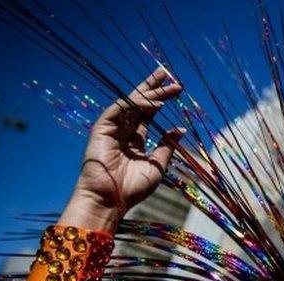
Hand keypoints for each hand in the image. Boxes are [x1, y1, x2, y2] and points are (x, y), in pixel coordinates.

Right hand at [58, 68, 185, 231]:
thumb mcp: (158, 166)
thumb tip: (181, 129)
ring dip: (149, 92)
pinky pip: (121, 110)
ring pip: (131, 103)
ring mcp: (112, 128)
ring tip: (168, 83)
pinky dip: (138, 105)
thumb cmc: (133, 188)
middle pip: (140, 103)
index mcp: (136, 140)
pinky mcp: (102, 128)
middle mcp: (124, 131)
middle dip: (155, 88)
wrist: (111, 200)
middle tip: (171, 76)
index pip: (149, 113)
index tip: (178, 89)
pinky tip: (156, 104)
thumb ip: (167, 146)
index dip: (161, 99)